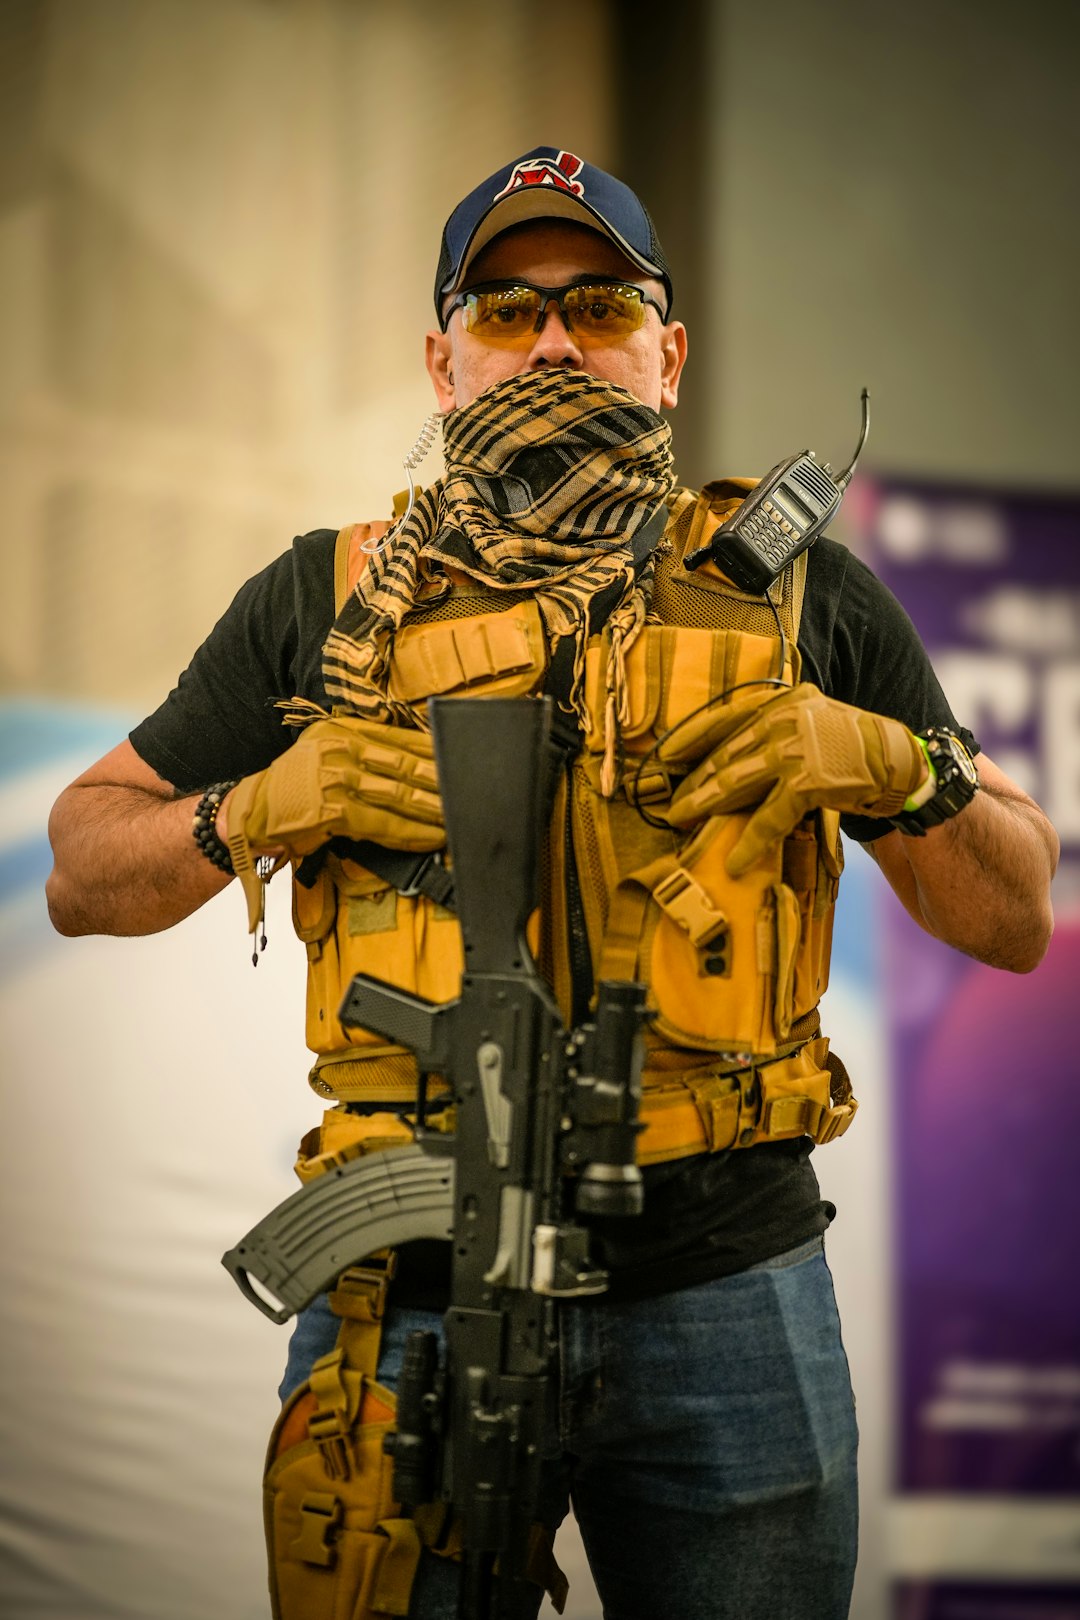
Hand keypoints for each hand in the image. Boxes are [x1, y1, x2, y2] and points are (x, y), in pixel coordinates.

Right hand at [225, 718, 443, 863]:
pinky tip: (433, 837)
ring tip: (460, 815)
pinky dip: (412, 833)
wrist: (250, 812)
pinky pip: (383, 823)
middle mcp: (340, 749)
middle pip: (405, 765)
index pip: (400, 738)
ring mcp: (336, 780)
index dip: (434, 752)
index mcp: (341, 730)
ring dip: (434, 809)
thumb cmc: (293, 787)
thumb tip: (414, 764)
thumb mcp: (325, 753)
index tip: (462, 759)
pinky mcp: (333, 811)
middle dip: (443, 781)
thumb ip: (363, 751)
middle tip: (473, 789)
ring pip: (399, 794)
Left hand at [666, 682, 926, 874]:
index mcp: (785, 702)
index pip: (727, 715)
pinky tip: (736, 861)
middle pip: (727, 754)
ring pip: (736, 782)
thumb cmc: (854, 747)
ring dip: (705, 805)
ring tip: (682, 822)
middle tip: (673, 804)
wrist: (901, 762)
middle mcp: (786, 719)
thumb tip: (735, 755)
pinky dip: (750, 842)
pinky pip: (769, 817)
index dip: (693, 737)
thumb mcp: (814, 721)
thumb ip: (778, 729)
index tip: (666, 754)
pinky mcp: (809, 782)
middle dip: (696, 782)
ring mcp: (797, 750)